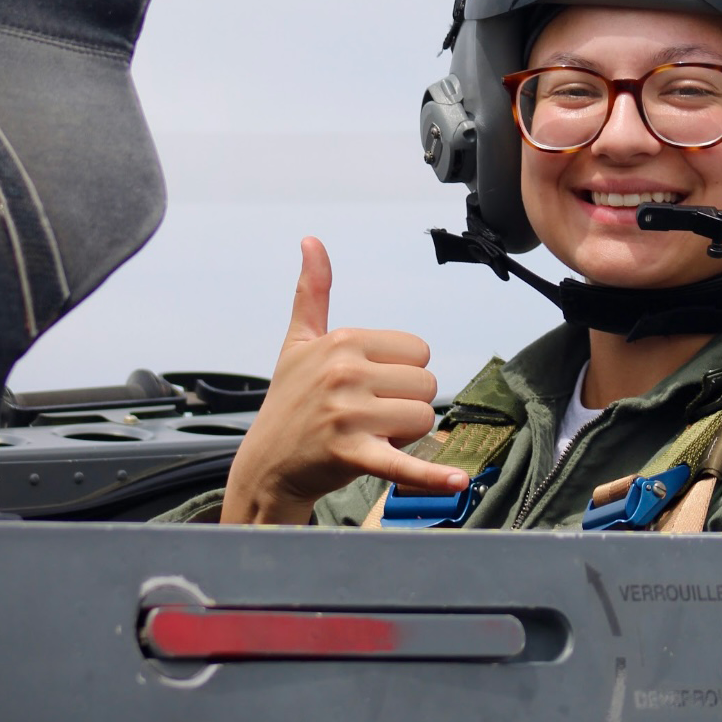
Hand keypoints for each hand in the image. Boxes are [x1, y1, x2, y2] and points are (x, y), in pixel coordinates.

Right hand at [220, 237, 468, 524]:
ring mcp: (347, 414)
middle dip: (405, 405)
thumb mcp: (298, 343)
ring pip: (422, 419)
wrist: (265, 466)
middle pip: (425, 384)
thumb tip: (311, 241)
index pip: (418, 351)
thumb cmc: (289, 402)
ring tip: (367, 437)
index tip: (369, 387)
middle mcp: (345, 372)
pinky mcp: (351, 454)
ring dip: (404, 435)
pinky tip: (457, 481)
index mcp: (342, 341)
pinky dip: (431, 475)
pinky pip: (402, 463)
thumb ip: (313, 291)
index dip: (401, 374)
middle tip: (367, 417)